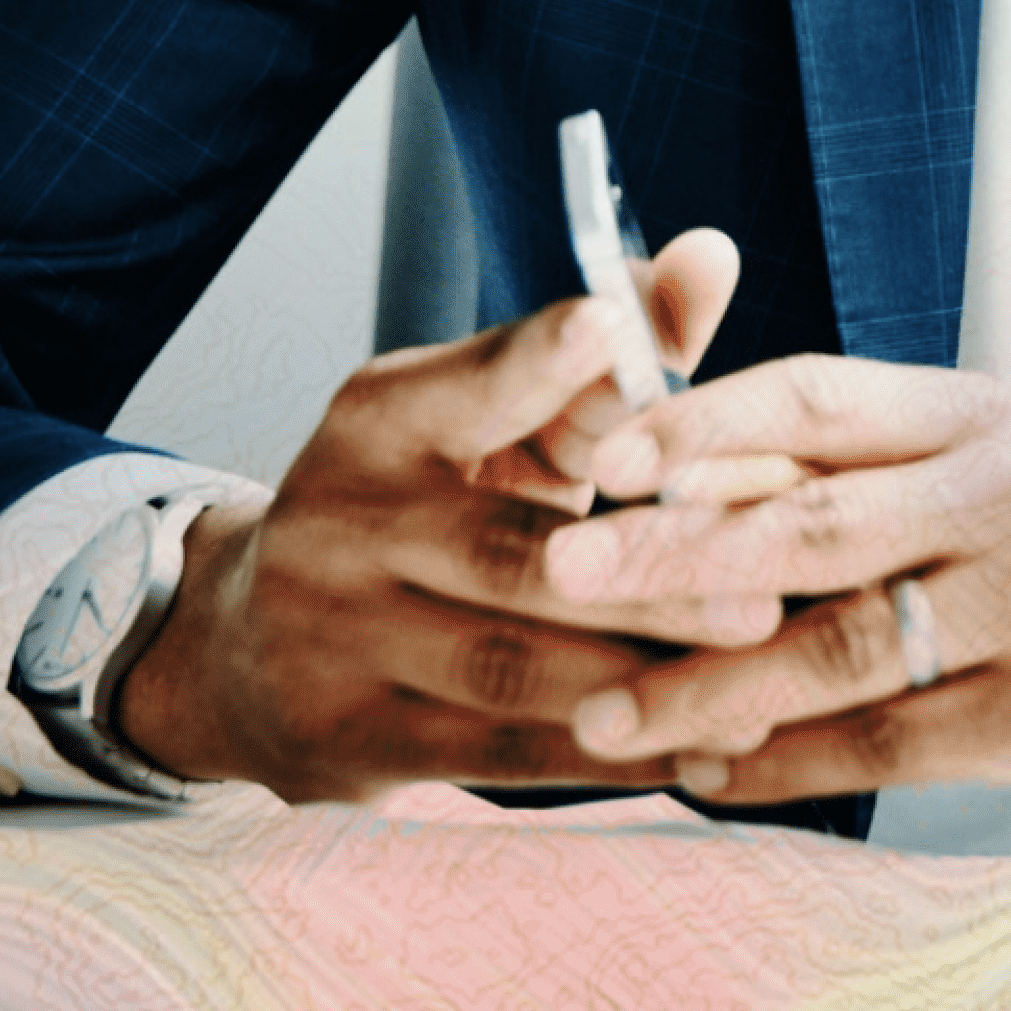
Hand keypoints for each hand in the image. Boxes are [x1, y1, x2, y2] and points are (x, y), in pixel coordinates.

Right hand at [115, 230, 782, 800]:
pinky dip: (606, 755)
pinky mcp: (349, 740)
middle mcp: (345, 519)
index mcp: (382, 417)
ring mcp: (334, 638)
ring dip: (642, 677)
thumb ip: (606, 352)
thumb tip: (712, 256)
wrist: (246, 645)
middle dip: (646, 577)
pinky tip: (701, 749)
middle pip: (512, 551)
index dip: (542, 359)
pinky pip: (496, 752)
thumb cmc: (421, 503)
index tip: (609, 331)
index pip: (473, 383)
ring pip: (510, 664)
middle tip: (764, 596)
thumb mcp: (489, 416)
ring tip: (754, 676)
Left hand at [542, 355, 1010, 960]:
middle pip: (811, 515)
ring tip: (603, 714)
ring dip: (708, 684)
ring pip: (835, 643)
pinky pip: (889, 743)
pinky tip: (710, 780)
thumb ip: (872, 483)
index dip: (700, 419)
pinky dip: (788, 767)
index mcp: (983, 417)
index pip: (817, 395)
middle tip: (563, 566)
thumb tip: (690, 476)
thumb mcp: (999, 494)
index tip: (596, 449)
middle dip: (674, 544)